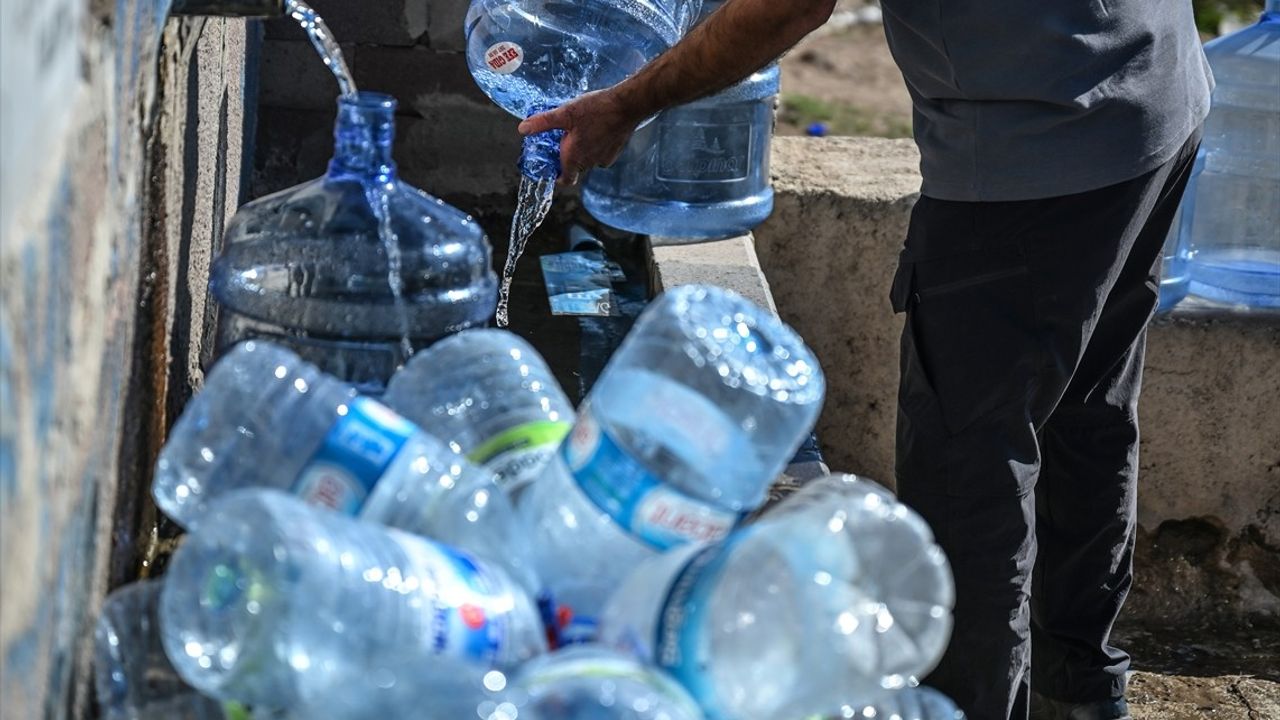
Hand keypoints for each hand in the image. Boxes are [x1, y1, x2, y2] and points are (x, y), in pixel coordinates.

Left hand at [519, 89, 645, 185]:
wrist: (628, 105)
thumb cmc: (597, 110)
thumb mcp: (565, 113)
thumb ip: (543, 123)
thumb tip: (523, 129)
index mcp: (575, 158)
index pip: (565, 180)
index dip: (557, 176)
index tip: (552, 166)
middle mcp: (590, 163)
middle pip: (575, 167)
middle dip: (567, 156)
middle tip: (561, 139)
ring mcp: (605, 158)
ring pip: (588, 159)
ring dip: (582, 149)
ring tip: (579, 129)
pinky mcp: (615, 151)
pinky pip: (600, 152)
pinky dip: (595, 144)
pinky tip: (594, 127)